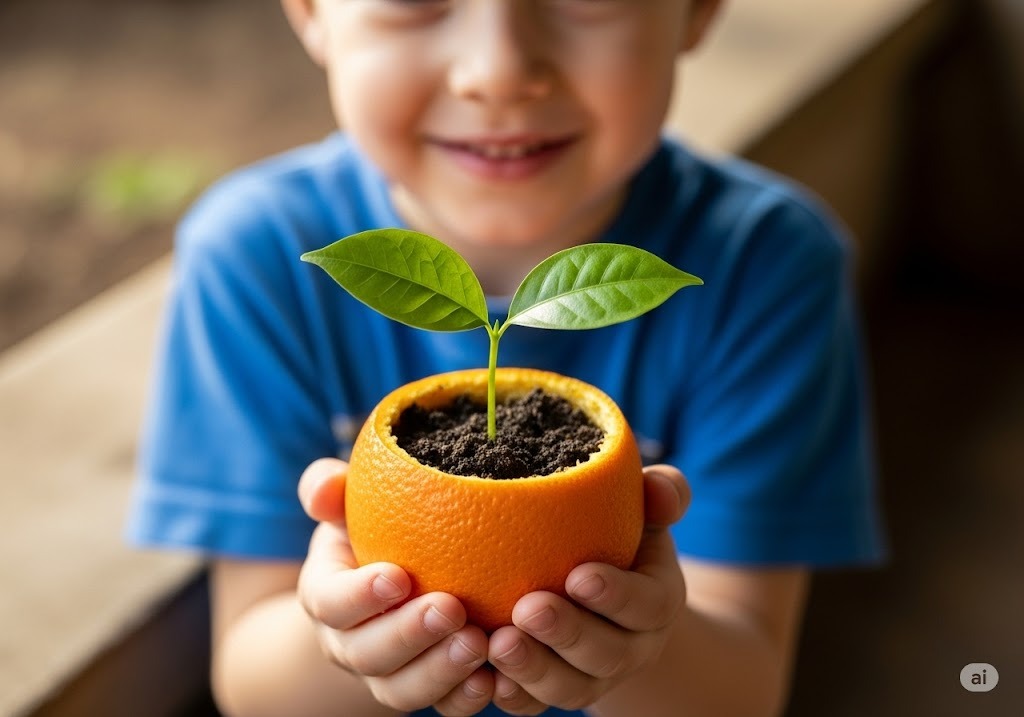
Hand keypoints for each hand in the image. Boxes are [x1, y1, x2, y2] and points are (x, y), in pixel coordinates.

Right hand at [296, 458, 493, 715]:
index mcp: (326, 595)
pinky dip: (465, 698)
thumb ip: (329, 487)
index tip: (398, 576)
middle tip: (452, 609)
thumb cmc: (375, 526)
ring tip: (480, 644)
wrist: (394, 577)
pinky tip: (496, 679)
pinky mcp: (424, 689)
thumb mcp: (349, 502)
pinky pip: (440, 705)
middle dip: (409, 635)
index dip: (360, 595)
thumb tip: (323, 487)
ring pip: (400, 690)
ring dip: (439, 672)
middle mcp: (348, 643)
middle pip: (366, 654)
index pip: (330, 602)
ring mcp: (385, 673)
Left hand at [487, 464, 689, 714]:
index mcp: (658, 600)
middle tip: (527, 609)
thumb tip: (656, 487)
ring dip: (535, 670)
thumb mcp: (645, 509)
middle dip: (568, 635)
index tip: (578, 576)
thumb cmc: (618, 531)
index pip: (647, 605)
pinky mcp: (557, 689)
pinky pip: (537, 705)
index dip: (616, 596)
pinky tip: (485, 679)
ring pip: (572, 688)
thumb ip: (661, 492)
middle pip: (608, 655)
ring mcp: (595, 676)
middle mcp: (633, 646)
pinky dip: (514, 697)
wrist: (601, 587)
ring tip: (498, 644)